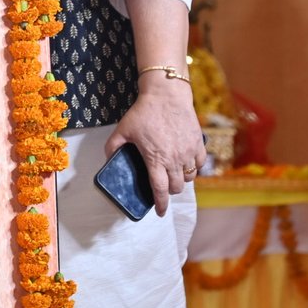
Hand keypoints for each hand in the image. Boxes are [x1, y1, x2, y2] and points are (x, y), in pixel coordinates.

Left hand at [103, 75, 204, 215]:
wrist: (167, 95)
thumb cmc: (144, 111)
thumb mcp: (123, 129)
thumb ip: (113, 146)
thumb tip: (108, 159)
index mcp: (155, 159)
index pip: (159, 190)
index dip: (160, 204)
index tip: (160, 212)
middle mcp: (174, 159)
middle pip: (176, 187)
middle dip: (169, 191)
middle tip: (163, 187)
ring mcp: (188, 152)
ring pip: (189, 178)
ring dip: (181, 180)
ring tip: (173, 174)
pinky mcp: (198, 143)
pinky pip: (199, 164)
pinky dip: (193, 168)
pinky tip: (186, 163)